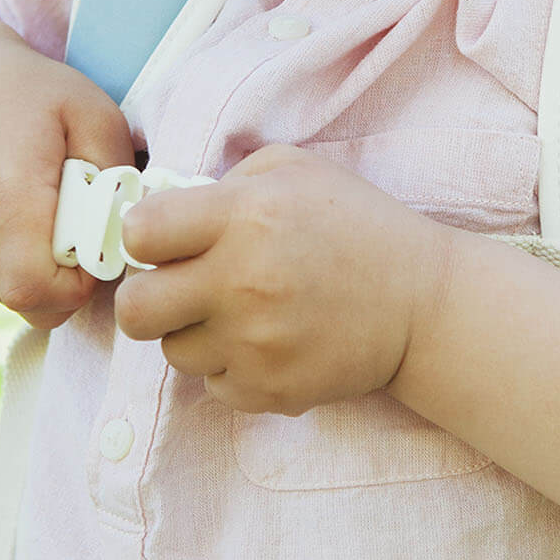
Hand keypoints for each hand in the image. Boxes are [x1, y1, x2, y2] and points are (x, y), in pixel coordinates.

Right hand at [0, 16, 135, 328]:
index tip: (100, 243)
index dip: (81, 284)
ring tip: (61, 217)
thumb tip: (130, 227)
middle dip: (72, 283)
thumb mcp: (92, 112)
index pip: (39, 289)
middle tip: (87, 230)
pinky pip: (1, 282)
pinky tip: (38, 220)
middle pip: (33, 303)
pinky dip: (29, 264)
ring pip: (18, 298)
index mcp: (6, 200)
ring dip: (51, 273)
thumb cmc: (31, 94)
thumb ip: (116, 172)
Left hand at [115, 144, 454, 414]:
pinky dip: (232, 367)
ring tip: (242, 313)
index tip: (166, 241)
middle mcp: (242, 282)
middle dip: (149, 297)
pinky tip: (269, 342)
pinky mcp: (271, 389)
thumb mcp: (296, 170)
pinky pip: (214, 386)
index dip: (145, 237)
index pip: (138, 233)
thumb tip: (167, 208)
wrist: (423, 303)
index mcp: (244, 217)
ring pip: (173, 352)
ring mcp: (256, 343)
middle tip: (182, 289)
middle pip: (135, 309)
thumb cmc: (357, 227)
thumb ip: (226, 181)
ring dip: (196, 334)